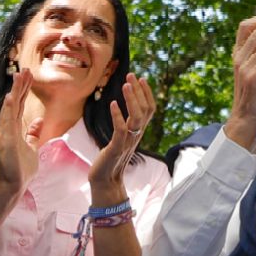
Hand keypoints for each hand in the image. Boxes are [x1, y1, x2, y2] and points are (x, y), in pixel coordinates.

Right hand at [0, 68, 42, 191]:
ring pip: (10, 107)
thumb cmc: (21, 168)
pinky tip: (9, 96)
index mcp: (15, 128)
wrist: (14, 184)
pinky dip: (8, 108)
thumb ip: (33, 134)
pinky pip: (6, 121)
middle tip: (26, 69)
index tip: (29, 76)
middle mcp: (8, 127)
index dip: (25, 90)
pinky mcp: (5, 140)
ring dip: (15, 91)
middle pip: (15, 102)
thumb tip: (38, 122)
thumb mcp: (32, 147)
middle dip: (21, 85)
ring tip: (19, 75)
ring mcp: (5, 132)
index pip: (20, 104)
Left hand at [90, 72, 155, 199]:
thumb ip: (125, 127)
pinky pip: (121, 130)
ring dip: (131, 99)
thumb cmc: (110, 159)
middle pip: (145, 110)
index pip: (149, 109)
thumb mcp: (121, 139)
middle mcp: (136, 135)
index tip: (141, 78)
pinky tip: (113, 104)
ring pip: (136, 117)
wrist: (106, 180)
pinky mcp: (116, 148)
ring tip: (125, 85)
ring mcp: (128, 141)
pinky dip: (118, 116)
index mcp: (138, 132)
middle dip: (139, 91)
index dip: (147, 93)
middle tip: (131, 75)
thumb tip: (122, 112)